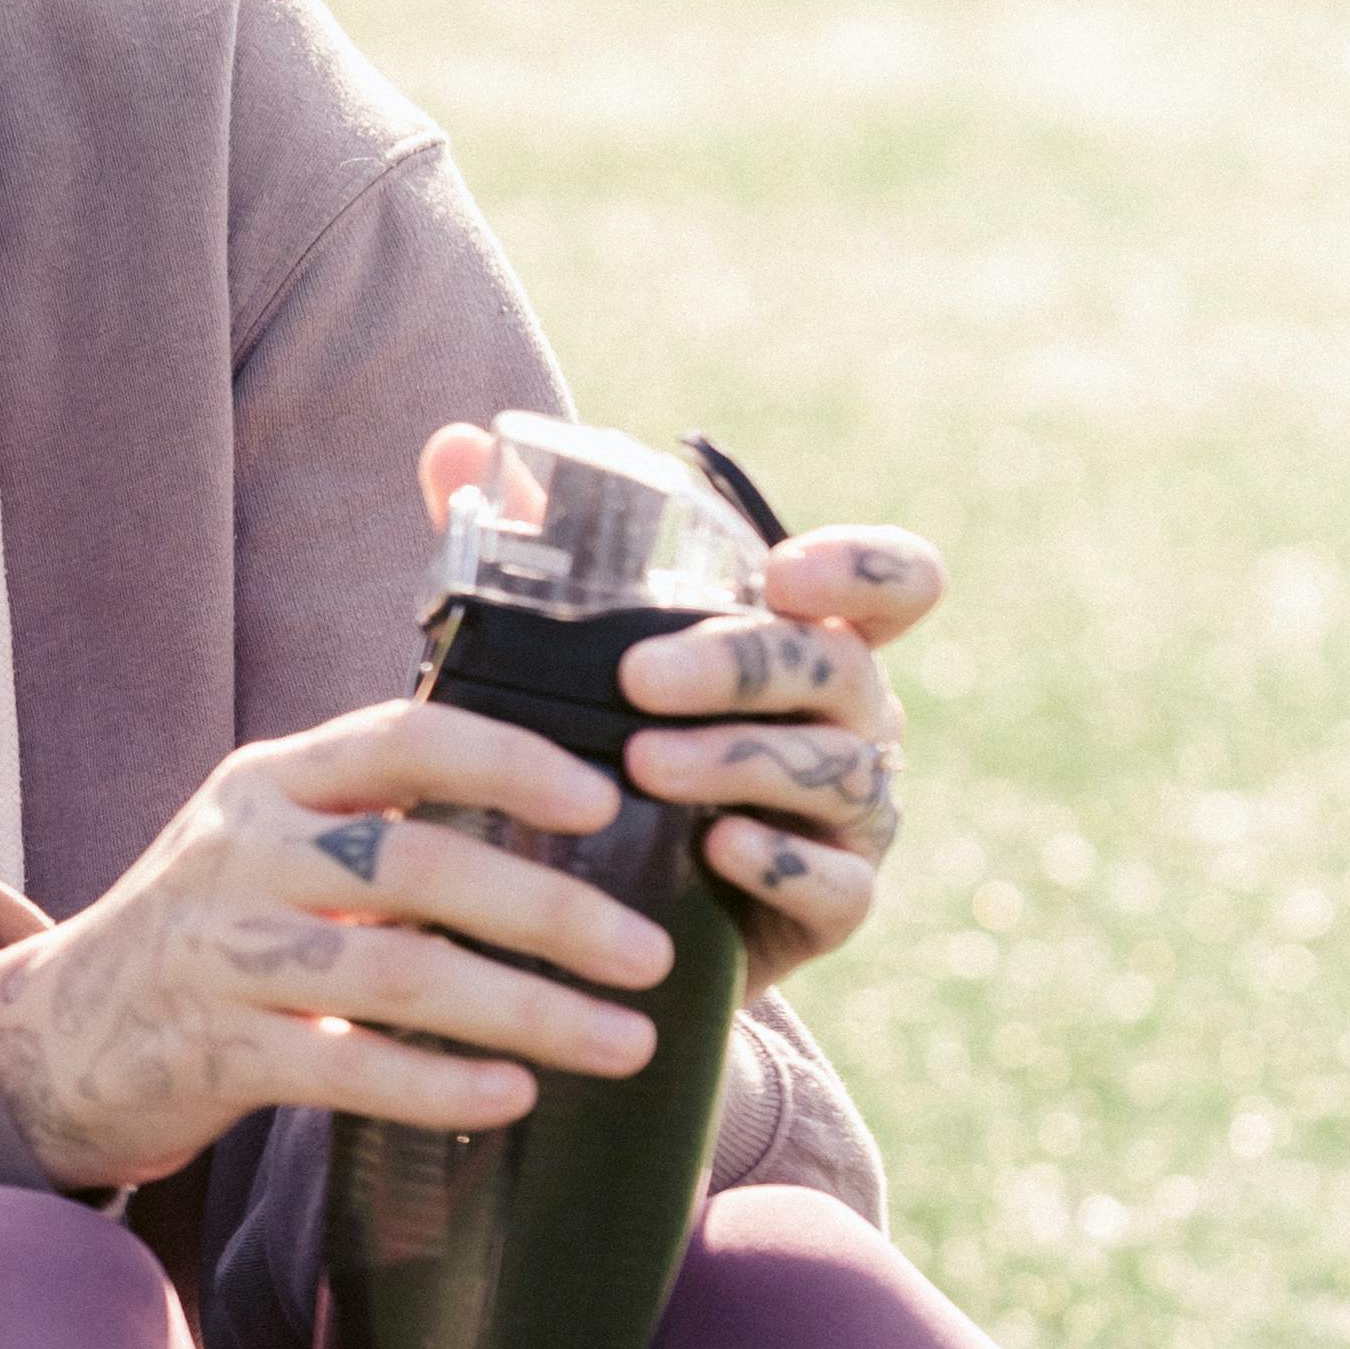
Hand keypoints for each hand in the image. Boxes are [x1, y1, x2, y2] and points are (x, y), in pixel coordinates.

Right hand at [0, 695, 681, 1192]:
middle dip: (549, 910)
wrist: (53, 1038)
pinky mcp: (211, 1053)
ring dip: (526, 1010)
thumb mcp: (267, 843)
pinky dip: (440, 1084)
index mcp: (267, 783)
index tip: (608, 800)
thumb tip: (560, 817)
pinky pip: (346, 1069)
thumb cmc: (203, 933)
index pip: (401, 739)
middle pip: (415, 866)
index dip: (510, 761)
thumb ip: (374, 820)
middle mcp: (239, 854)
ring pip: (395, 975)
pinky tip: (516, 1095)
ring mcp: (219, 955)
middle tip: (652, 954)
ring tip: (627, 1041)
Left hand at [511, 418, 933, 992]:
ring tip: (646, 763)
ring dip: (742, 759)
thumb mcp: (564, 649)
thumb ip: (526, 546)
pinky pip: (837, 884)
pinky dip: (782, 861)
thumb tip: (455, 443)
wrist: (604, 905)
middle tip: (637, 676)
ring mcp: (856, 815)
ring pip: (840, 771)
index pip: (894, 582)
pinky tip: (720, 849)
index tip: (780, 574)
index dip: (861, 567)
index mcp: (806, 641)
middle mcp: (853, 718)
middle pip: (839, 666)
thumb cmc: (600, 748)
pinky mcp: (834, 904)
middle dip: (741, 665)